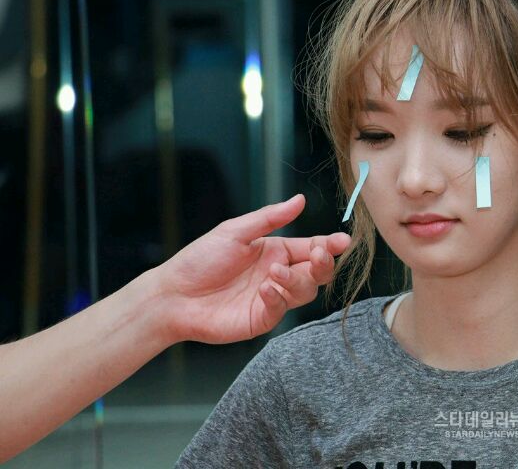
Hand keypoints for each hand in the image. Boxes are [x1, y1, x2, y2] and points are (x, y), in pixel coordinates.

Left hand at [151, 194, 350, 344]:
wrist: (172, 295)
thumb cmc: (199, 260)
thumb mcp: (234, 231)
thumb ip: (269, 218)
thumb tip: (300, 199)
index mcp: (276, 251)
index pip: (312, 247)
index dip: (329, 245)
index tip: (342, 241)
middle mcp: (278, 274)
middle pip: (317, 272)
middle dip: (323, 264)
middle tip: (318, 255)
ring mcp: (272, 298)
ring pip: (305, 291)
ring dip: (297, 280)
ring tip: (275, 273)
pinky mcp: (261, 319)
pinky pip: (281, 310)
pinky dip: (278, 298)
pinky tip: (265, 289)